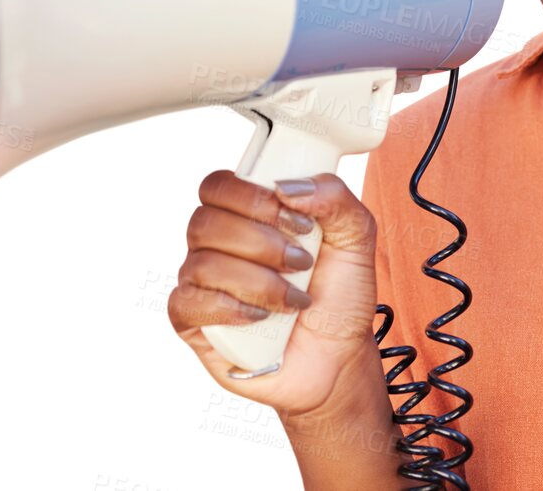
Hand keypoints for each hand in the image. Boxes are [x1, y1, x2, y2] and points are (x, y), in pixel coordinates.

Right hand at [169, 170, 382, 418]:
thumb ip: (334, 196)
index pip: (218, 186)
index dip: (251, 197)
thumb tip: (287, 185)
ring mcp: (202, 284)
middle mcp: (217, 245)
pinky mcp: (195, 324)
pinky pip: (186, 303)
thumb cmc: (341, 295)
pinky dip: (228, 308)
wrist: (341, 357)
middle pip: (205, 222)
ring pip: (200, 264)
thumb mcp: (356, 237)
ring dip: (257, 282)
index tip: (299, 221)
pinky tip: (261, 317)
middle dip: (260, 242)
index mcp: (245, 216)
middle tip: (302, 262)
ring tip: (295, 299)